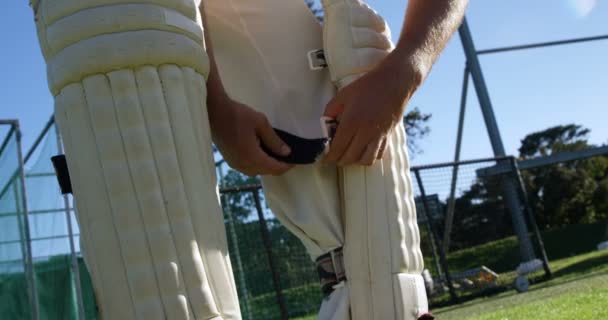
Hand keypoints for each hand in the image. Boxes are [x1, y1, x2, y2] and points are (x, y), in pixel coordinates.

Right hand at [209, 96, 292, 175]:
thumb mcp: (261, 123)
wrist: (214, 112)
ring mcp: (235, 164)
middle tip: (286, 155)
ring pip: (256, 171)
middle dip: (278, 165)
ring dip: (266, 165)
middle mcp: (243, 165)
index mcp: (252, 157)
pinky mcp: (230, 160)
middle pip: (266, 172)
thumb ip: (274, 140)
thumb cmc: (238, 115)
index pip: (275, 168)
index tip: (296, 159)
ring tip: (274, 153)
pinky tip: (260, 151)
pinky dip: (256, 163)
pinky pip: (247, 167)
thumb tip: (286, 152)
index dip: (287, 165)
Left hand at [323, 51, 422, 165]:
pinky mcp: (388, 136)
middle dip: (338, 160)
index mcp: (352, 121)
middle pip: (349, 158)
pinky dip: (369, 156)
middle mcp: (365, 132)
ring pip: (365, 160)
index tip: (325, 157)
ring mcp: (378, 135)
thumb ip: (330, 111)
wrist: (395, 81)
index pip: (337, 148)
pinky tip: (363, 149)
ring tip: (349, 154)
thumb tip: (325, 126)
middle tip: (334, 156)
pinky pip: (378, 155)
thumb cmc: (368, 86)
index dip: (329, 156)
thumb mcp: (343, 94)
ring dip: (355, 161)